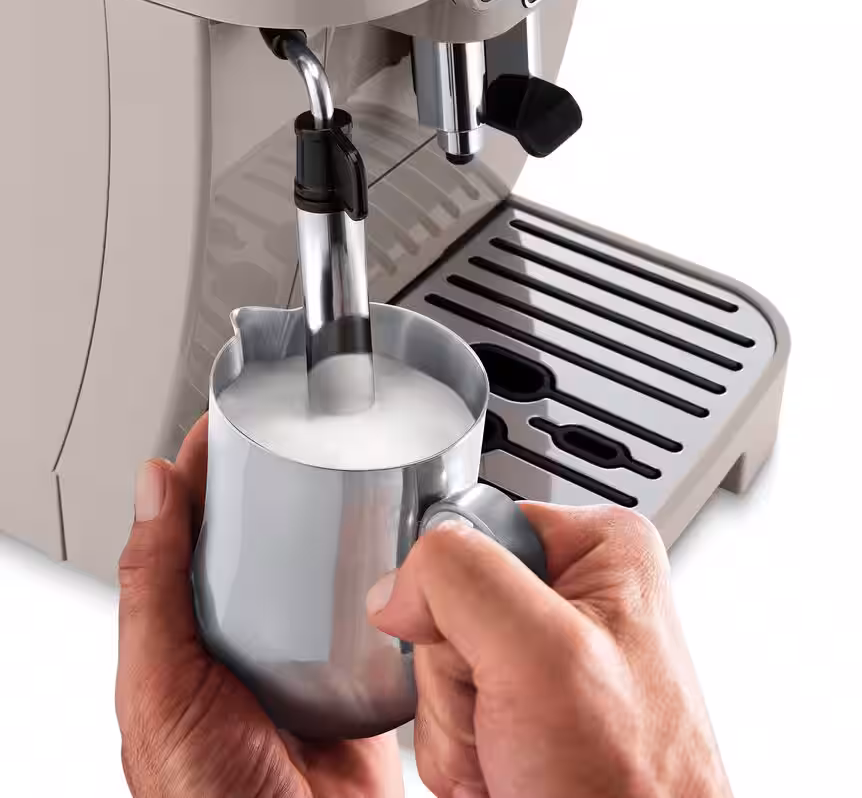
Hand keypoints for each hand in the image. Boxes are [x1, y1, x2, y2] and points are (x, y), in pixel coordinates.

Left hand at [115, 415, 403, 797]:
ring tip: (358, 480)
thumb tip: (151, 487)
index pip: (192, 524)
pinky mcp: (351, 666)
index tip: (232, 420)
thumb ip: (150, 590)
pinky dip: (376, 575)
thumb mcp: (159, 686)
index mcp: (187, 625)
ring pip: (316, 565)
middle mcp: (244, 628)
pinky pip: (365, 606)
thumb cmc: (205, 791)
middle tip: (304, 440)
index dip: (207, 468)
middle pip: (260, 536)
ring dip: (333, 526)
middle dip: (277, 484)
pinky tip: (390, 551)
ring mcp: (299, 645)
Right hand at [368, 504, 732, 797]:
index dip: (454, 592)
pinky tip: (508, 766)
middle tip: (507, 715)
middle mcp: (574, 597)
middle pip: (450, 601)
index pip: (473, 527)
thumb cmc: (631, 786)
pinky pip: (448, 709)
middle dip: (458, 674)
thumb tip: (397, 583)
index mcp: (598, 552)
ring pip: (441, 663)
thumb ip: (460, 580)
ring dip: (457, 722)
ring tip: (514, 749)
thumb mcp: (541, 654)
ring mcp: (545, 657)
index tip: (482, 646)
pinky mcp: (524, 706)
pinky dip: (463, 750)